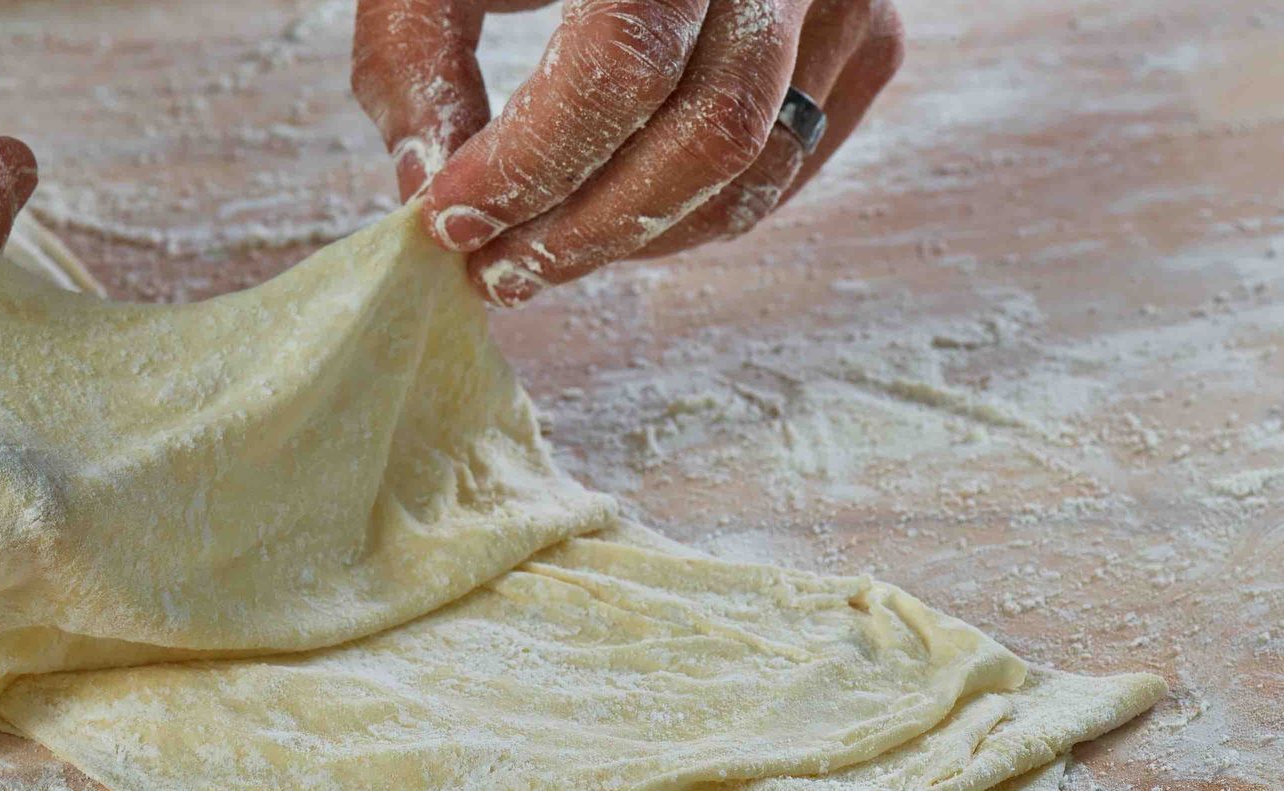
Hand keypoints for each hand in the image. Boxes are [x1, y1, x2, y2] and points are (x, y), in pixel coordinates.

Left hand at [352, 0, 904, 304]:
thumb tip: (432, 190)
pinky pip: (792, 157)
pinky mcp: (867, 27)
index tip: (452, 219)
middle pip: (705, 134)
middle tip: (499, 270)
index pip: (620, 67)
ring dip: (644, 234)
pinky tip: (623, 212)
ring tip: (547, 250)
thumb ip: (416, 59)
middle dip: (590, 229)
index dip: (533, 164)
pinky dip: (704, 209)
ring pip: (756, 163)